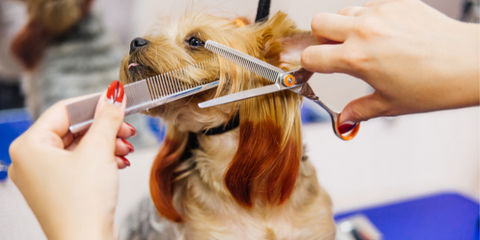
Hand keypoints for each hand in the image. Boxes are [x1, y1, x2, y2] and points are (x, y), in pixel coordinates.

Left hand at [8, 81, 135, 239]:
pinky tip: (120, 161)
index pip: (64, 110)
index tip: (117, 98)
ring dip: (107, 143)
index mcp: (29, 146)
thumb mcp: (99, 150)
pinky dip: (101, 159)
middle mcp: (32, 160)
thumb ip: (107, 117)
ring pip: (80, 146)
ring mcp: (45, 176)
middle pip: (74, 128)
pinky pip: (81, 163)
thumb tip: (114, 93)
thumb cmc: (83, 203)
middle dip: (105, 127)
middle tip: (127, 126)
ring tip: (126, 147)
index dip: (94, 102)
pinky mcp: (60, 188)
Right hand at [301, 0, 478, 130]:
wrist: (469, 63)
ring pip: (343, 11)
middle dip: (321, 37)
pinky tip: (387, 34)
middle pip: (318, 22)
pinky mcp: (397, 2)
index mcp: (357, 58)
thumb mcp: (390, 104)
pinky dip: (370, 18)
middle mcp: (364, 31)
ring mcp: (380, 13)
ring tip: (364, 43)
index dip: (309, 64)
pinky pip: (369, 6)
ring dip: (345, 26)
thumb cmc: (435, 85)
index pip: (311, 55)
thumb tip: (344, 121)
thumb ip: (359, 111)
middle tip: (335, 50)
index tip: (315, 67)